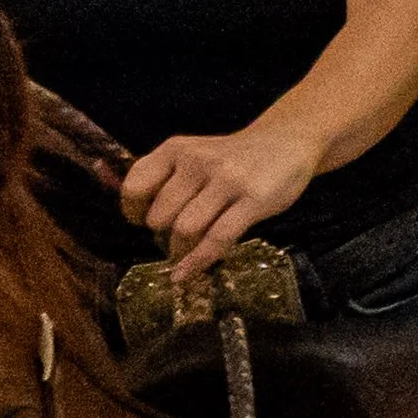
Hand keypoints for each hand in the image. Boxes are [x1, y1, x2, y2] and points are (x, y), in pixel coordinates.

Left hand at [121, 116, 318, 271]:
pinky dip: (197, 262)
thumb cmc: (232, 158)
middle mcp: (197, 162)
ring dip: (179, 251)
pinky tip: (185, 275)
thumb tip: (138, 217)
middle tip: (171, 241)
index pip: (136, 185)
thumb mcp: (194, 155)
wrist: (285, 142)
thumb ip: (167, 178)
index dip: (133, 211)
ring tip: (183, 255)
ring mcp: (227, 180)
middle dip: (161, 236)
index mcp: (176, 150)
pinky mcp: (253, 200)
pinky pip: (218, 238)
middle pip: (160, 215)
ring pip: (185, 228)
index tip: (141, 222)